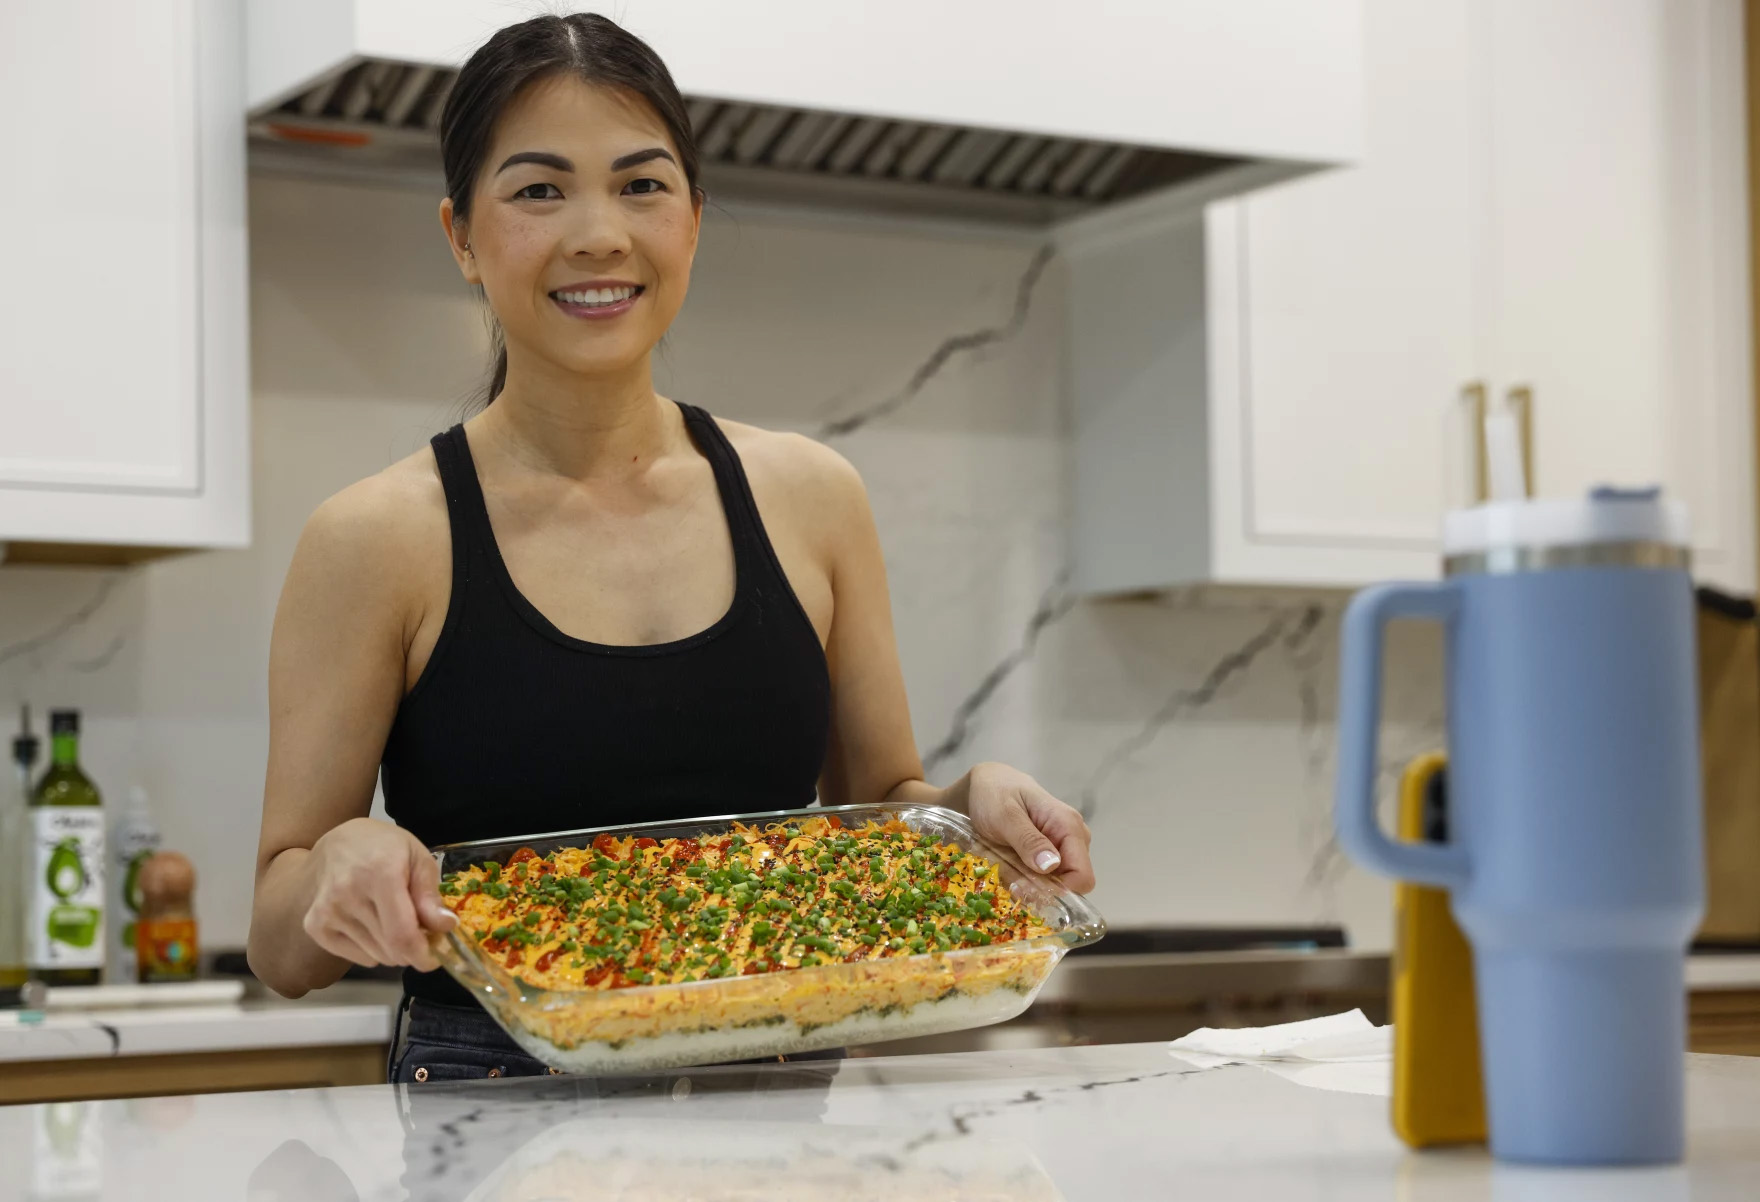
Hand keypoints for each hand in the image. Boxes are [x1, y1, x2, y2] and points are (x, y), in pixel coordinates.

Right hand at [303, 818, 455, 971]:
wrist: (339, 843)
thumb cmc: (385, 847)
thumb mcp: (418, 858)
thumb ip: (430, 895)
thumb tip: (446, 926)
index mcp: (379, 874)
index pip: (401, 934)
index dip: (422, 955)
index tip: (434, 958)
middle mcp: (347, 894)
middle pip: (389, 949)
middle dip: (412, 950)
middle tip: (421, 934)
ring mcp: (327, 911)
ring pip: (374, 956)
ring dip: (393, 950)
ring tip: (396, 923)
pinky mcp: (315, 924)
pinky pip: (355, 956)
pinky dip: (372, 951)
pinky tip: (374, 926)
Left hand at [963, 763, 1095, 892]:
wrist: (986, 783)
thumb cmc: (995, 793)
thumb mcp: (1006, 815)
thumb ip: (1028, 840)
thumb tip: (1051, 866)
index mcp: (1068, 825)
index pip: (1082, 875)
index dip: (1059, 891)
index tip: (1027, 890)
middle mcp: (1073, 839)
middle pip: (1070, 884)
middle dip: (1042, 890)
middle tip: (1012, 885)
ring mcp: (1062, 847)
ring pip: (1056, 884)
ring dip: (1032, 887)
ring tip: (1007, 875)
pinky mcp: (1049, 853)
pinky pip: (1045, 878)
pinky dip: (1028, 880)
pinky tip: (1009, 872)